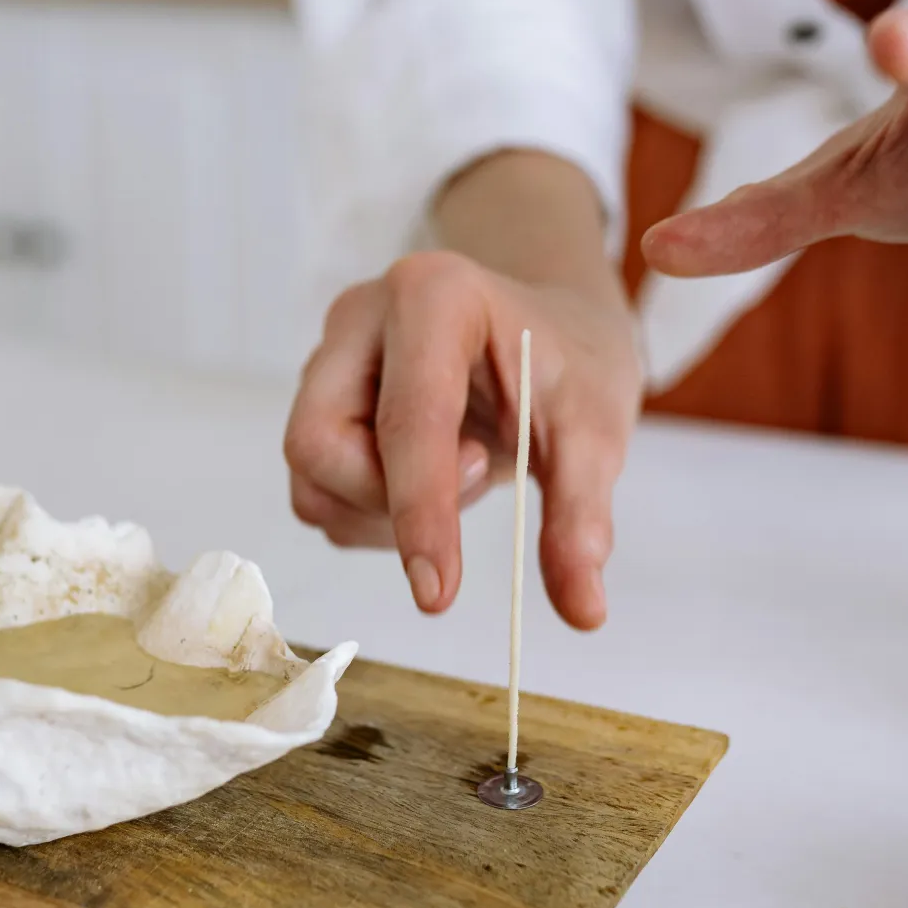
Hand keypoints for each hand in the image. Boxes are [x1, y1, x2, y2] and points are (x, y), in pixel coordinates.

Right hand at [284, 250, 640, 629]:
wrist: (549, 334)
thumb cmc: (570, 365)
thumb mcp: (596, 431)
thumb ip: (582, 516)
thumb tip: (584, 611)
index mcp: (433, 295)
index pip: (407, 419)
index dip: (419, 511)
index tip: (439, 594)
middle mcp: (361, 318)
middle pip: (319, 443)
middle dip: (391, 499)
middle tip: (478, 477)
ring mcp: (330, 359)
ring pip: (311, 476)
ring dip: (381, 513)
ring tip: (464, 475)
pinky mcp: (322, 402)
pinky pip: (317, 491)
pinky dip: (371, 515)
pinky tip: (430, 487)